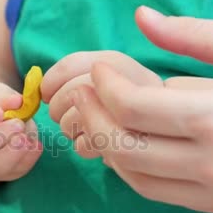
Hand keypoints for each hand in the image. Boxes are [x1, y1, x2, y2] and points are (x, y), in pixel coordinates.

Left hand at [41, 51, 162, 157]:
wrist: (171, 132)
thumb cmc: (126, 103)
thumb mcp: (107, 79)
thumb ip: (76, 75)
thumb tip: (40, 88)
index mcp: (125, 65)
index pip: (77, 64)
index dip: (52, 79)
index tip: (45, 92)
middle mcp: (138, 87)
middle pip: (78, 91)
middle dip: (58, 106)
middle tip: (58, 114)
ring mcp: (146, 117)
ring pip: (82, 120)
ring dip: (69, 127)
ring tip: (77, 127)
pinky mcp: (141, 148)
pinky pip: (92, 147)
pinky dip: (83, 146)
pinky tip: (91, 143)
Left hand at [70, 6, 212, 212]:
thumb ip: (191, 33)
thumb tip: (140, 18)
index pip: (133, 108)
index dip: (104, 87)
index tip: (101, 69)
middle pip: (123, 147)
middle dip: (93, 116)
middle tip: (87, 92)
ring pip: (134, 177)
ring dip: (108, 145)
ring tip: (104, 115)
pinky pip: (158, 193)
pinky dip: (133, 169)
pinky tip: (133, 142)